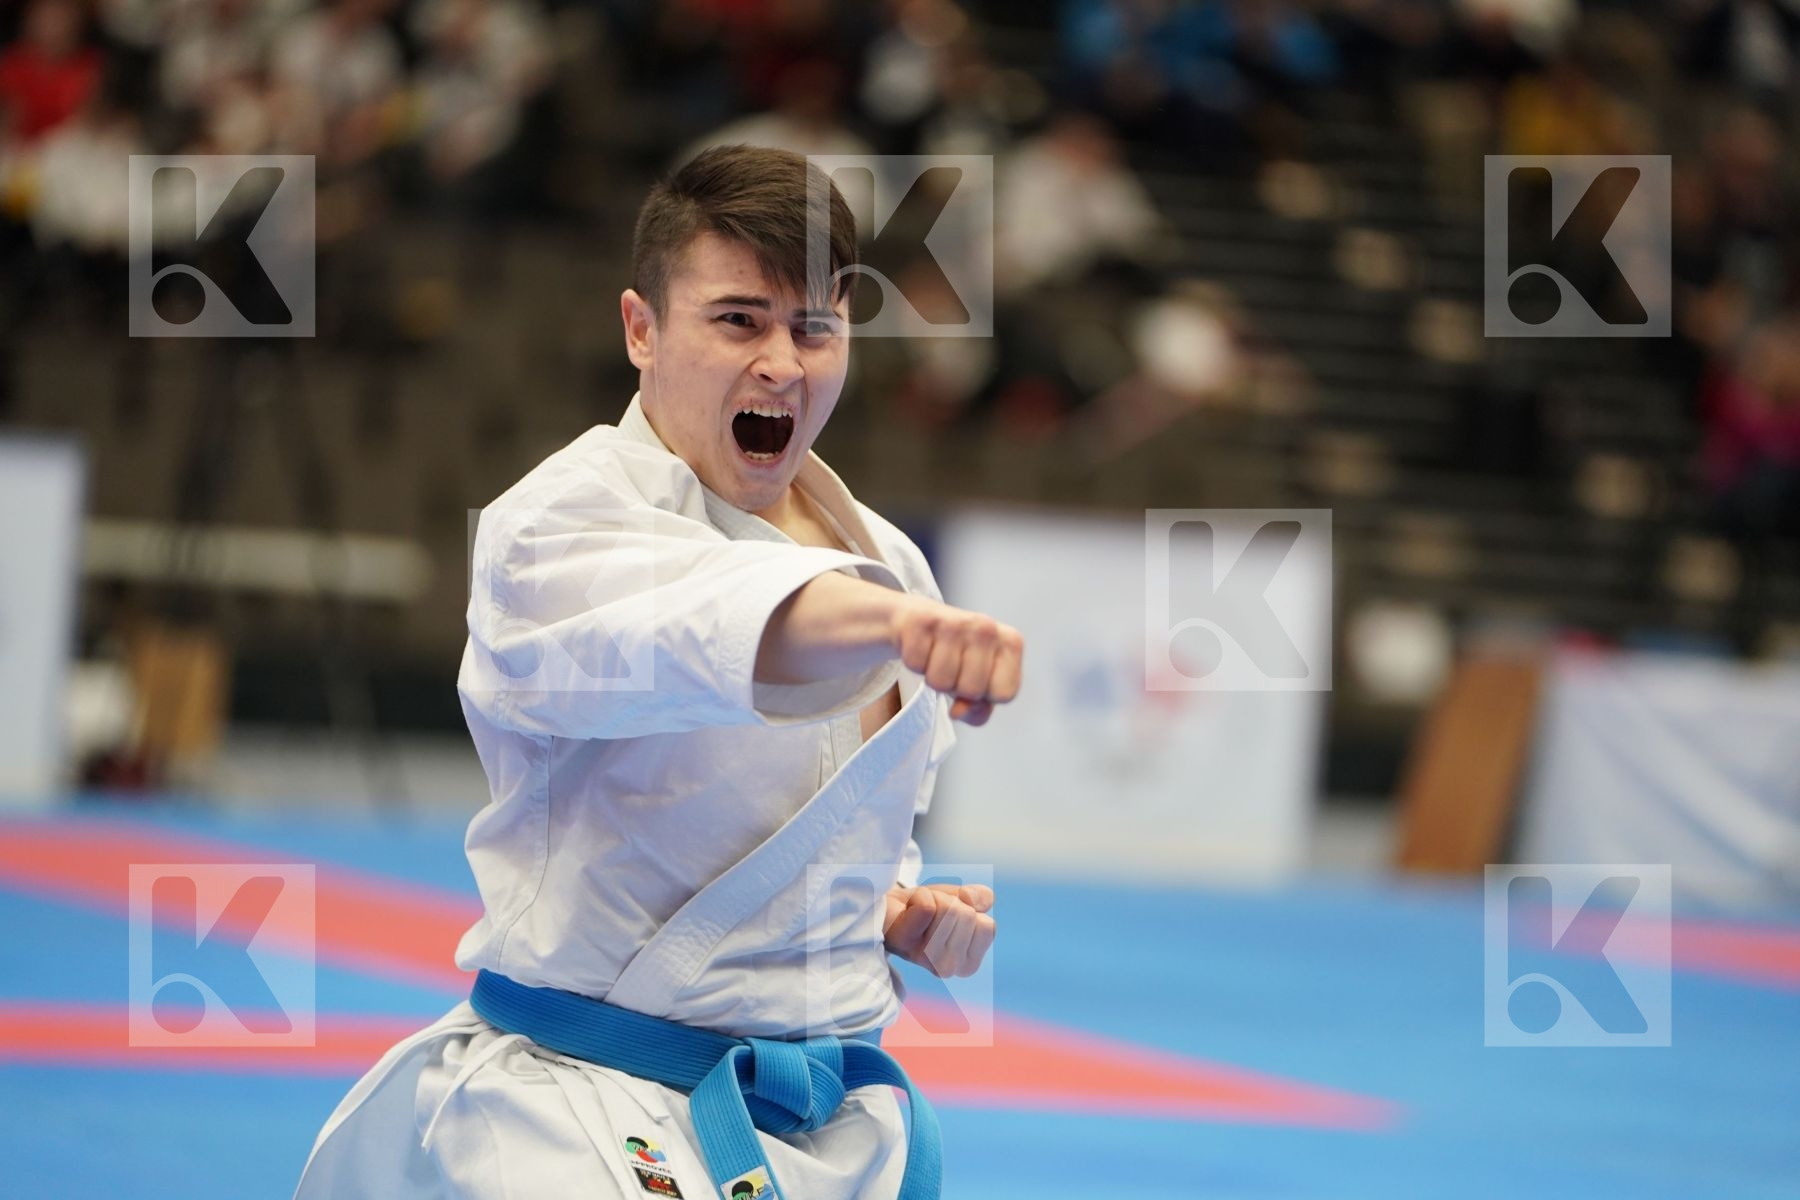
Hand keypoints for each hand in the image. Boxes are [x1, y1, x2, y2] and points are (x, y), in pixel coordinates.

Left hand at [882, 883, 995, 977]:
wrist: (888, 908)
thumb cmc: (926, 907)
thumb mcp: (962, 900)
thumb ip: (981, 898)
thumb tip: (970, 900)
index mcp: (967, 965)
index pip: (987, 927)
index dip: (970, 910)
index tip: (950, 918)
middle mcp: (948, 968)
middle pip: (967, 916)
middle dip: (951, 902)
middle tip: (931, 912)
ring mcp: (925, 958)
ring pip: (949, 910)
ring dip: (935, 898)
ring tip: (918, 910)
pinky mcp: (903, 942)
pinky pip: (927, 907)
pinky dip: (920, 896)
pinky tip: (908, 909)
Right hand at [890, 597, 1022, 725]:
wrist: (918, 618)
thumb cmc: (955, 653)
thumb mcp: (978, 683)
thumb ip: (978, 709)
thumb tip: (958, 712)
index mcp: (1010, 643)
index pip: (1004, 694)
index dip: (985, 697)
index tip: (975, 679)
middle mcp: (986, 627)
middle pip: (971, 691)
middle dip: (956, 688)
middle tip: (952, 667)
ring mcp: (955, 622)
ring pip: (940, 682)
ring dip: (933, 677)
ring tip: (936, 657)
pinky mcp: (923, 620)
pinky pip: (916, 665)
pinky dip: (915, 662)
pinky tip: (922, 646)